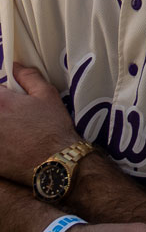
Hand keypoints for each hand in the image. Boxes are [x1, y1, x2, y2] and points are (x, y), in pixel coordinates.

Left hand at [0, 65, 77, 180]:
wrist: (55, 164)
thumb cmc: (53, 128)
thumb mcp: (47, 95)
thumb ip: (28, 76)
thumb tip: (15, 66)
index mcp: (0, 102)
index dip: (3, 94)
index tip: (10, 99)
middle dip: (2, 109)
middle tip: (15, 117)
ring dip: (2, 126)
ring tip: (15, 132)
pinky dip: (2, 143)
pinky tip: (12, 146)